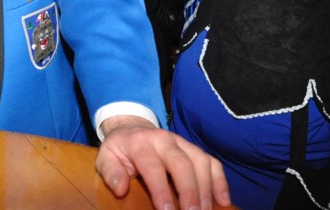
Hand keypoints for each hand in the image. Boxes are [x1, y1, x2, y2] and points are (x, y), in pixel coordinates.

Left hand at [96, 117, 229, 209]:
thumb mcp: (106, 158)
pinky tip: (223, 201)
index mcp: (140, 143)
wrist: (132, 128)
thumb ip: (111, 172)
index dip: (161, 190)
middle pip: (182, 163)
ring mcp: (182, 143)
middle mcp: (164, 140)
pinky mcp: (193, 149)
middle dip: (189, 191)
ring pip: (200, 161)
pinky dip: (220, 181)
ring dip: (205, 189)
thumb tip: (120, 189)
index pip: (153, 167)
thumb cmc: (119, 149)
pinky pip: (211, 162)